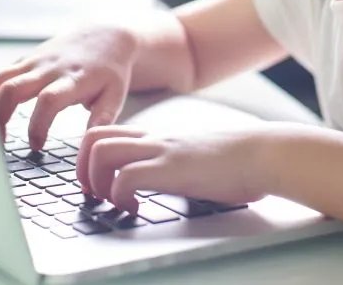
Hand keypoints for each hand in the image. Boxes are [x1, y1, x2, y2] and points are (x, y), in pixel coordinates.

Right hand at [0, 27, 137, 148]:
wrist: (104, 35)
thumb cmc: (110, 71)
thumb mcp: (115, 95)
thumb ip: (102, 119)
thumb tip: (89, 145)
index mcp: (73, 79)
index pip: (48, 100)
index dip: (37, 125)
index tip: (36, 146)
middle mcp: (49, 68)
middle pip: (12, 89)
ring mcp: (33, 62)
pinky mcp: (24, 60)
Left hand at [77, 125, 271, 213]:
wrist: (262, 154)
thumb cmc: (237, 162)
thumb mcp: (194, 159)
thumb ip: (175, 165)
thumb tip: (169, 185)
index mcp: (157, 137)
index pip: (107, 132)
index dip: (90, 158)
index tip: (96, 183)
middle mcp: (152, 139)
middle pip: (91, 136)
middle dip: (80, 169)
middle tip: (94, 193)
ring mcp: (160, 151)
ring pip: (99, 150)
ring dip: (95, 181)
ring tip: (110, 200)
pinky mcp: (169, 169)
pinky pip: (124, 178)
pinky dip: (119, 197)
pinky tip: (134, 209)